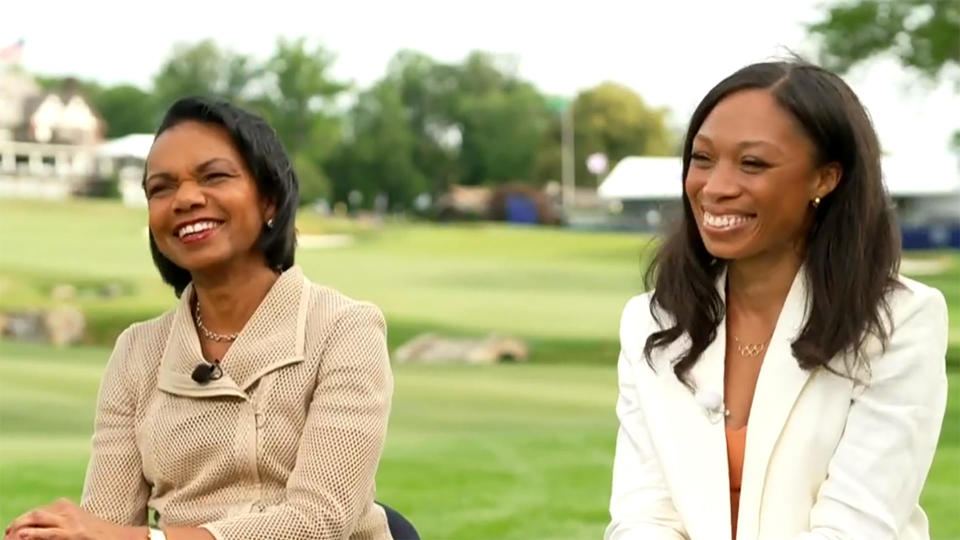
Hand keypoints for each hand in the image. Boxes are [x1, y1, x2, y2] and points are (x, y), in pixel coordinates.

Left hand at [4, 498, 145, 539]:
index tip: (17, 529)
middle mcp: (68, 512)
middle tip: (9, 533)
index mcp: (68, 507)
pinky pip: (49, 533)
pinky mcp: (73, 535)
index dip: (26, 520)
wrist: (121, 537)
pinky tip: (22, 536)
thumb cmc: (100, 534)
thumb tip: (43, 528)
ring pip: (38, 518)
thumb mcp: (79, 522)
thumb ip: (63, 522)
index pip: (40, 510)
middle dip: (19, 522)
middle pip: (36, 513)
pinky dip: (33, 534)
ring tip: (11, 535)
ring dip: (21, 526)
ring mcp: (70, 523)